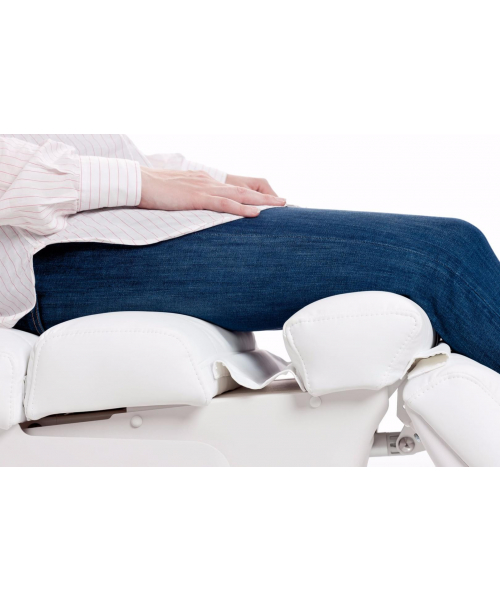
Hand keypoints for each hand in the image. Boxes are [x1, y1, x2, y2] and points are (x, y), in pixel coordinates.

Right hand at [139, 168, 284, 217]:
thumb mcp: (175, 193)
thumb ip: (188, 199)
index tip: (267, 202)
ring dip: (262, 202)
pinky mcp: (197, 198)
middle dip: (265, 197)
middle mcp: (208, 181)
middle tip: (285, 203)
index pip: (233, 187)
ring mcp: (203, 188)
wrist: (136, 181)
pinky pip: (224, 204)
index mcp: (203, 180)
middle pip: (243, 189)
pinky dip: (241, 208)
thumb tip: (195, 208)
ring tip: (280, 207)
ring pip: (239, 195)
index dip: (251, 195)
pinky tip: (255, 214)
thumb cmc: (151, 189)